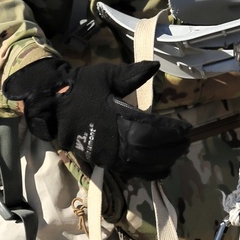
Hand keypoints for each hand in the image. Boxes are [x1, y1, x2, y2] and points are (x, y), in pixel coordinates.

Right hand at [4, 57, 190, 181]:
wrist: (52, 105)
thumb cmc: (80, 88)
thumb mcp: (106, 75)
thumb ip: (132, 74)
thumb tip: (154, 67)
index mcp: (115, 117)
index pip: (150, 129)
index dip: (170, 131)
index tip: (186, 128)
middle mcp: (112, 140)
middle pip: (148, 151)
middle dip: (171, 148)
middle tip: (187, 142)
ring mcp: (106, 154)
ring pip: (140, 165)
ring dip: (162, 161)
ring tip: (178, 155)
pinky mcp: (102, 161)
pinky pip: (129, 172)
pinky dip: (147, 172)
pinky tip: (161, 169)